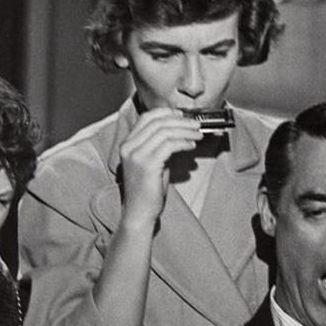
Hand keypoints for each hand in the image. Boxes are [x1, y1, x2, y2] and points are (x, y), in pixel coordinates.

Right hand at [117, 108, 202, 229]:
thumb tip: (179, 130)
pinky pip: (169, 145)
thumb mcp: (152, 161)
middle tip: (196, 124)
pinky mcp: (147, 164)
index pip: (146, 118)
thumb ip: (159, 145)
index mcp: (127, 144)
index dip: (166, 113)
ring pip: (165, 132)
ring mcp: (136, 155)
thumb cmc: (148, 189)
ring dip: (185, 131)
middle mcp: (129, 147)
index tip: (182, 115)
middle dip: (180, 121)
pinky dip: (183, 142)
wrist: (139, 212)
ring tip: (197, 135)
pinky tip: (191, 146)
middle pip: (158, 123)